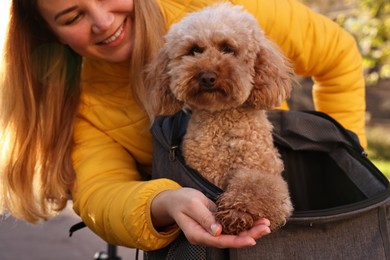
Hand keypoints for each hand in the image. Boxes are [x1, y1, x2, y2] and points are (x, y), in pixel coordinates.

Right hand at [151, 188, 270, 247]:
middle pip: (230, 239)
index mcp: (198, 234)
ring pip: (233, 233)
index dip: (237, 241)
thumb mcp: (192, 206)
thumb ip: (205, 218)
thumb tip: (218, 231)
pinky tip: (255, 219)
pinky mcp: (216, 223)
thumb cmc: (181, 200)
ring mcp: (212, 230)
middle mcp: (207, 235)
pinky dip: (244, 222)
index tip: (252, 239)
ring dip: (250, 229)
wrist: (174, 199)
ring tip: (265, 224)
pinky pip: (232, 225)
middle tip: (266, 228)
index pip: (221, 241)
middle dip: (250, 235)